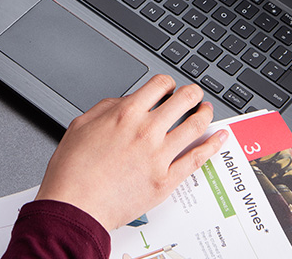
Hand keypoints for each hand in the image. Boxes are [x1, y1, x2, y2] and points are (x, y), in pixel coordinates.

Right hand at [34, 75, 227, 231]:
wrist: (74, 207)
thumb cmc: (72, 171)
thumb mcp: (81, 125)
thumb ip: (106, 108)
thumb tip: (125, 101)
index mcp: (126, 114)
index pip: (159, 85)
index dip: (168, 83)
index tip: (170, 87)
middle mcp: (146, 130)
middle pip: (183, 100)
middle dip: (192, 93)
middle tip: (194, 95)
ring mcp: (159, 156)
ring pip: (195, 125)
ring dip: (205, 113)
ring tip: (207, 111)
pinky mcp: (166, 180)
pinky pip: (197, 159)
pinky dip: (212, 146)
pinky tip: (218, 138)